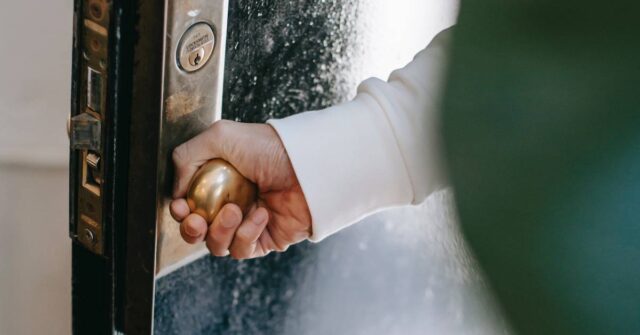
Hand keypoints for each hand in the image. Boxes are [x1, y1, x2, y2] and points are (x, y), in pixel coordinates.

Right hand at [170, 120, 311, 259]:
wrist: (307, 165)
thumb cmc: (269, 147)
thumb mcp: (219, 136)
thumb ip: (186, 157)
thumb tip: (176, 191)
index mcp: (216, 181)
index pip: (188, 205)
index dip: (179, 211)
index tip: (181, 207)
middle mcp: (229, 203)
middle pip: (196, 232)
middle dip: (190, 230)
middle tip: (196, 220)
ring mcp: (246, 223)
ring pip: (216, 245)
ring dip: (220, 231)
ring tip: (234, 210)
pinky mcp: (264, 239)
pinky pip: (242, 249)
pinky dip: (246, 234)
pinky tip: (260, 214)